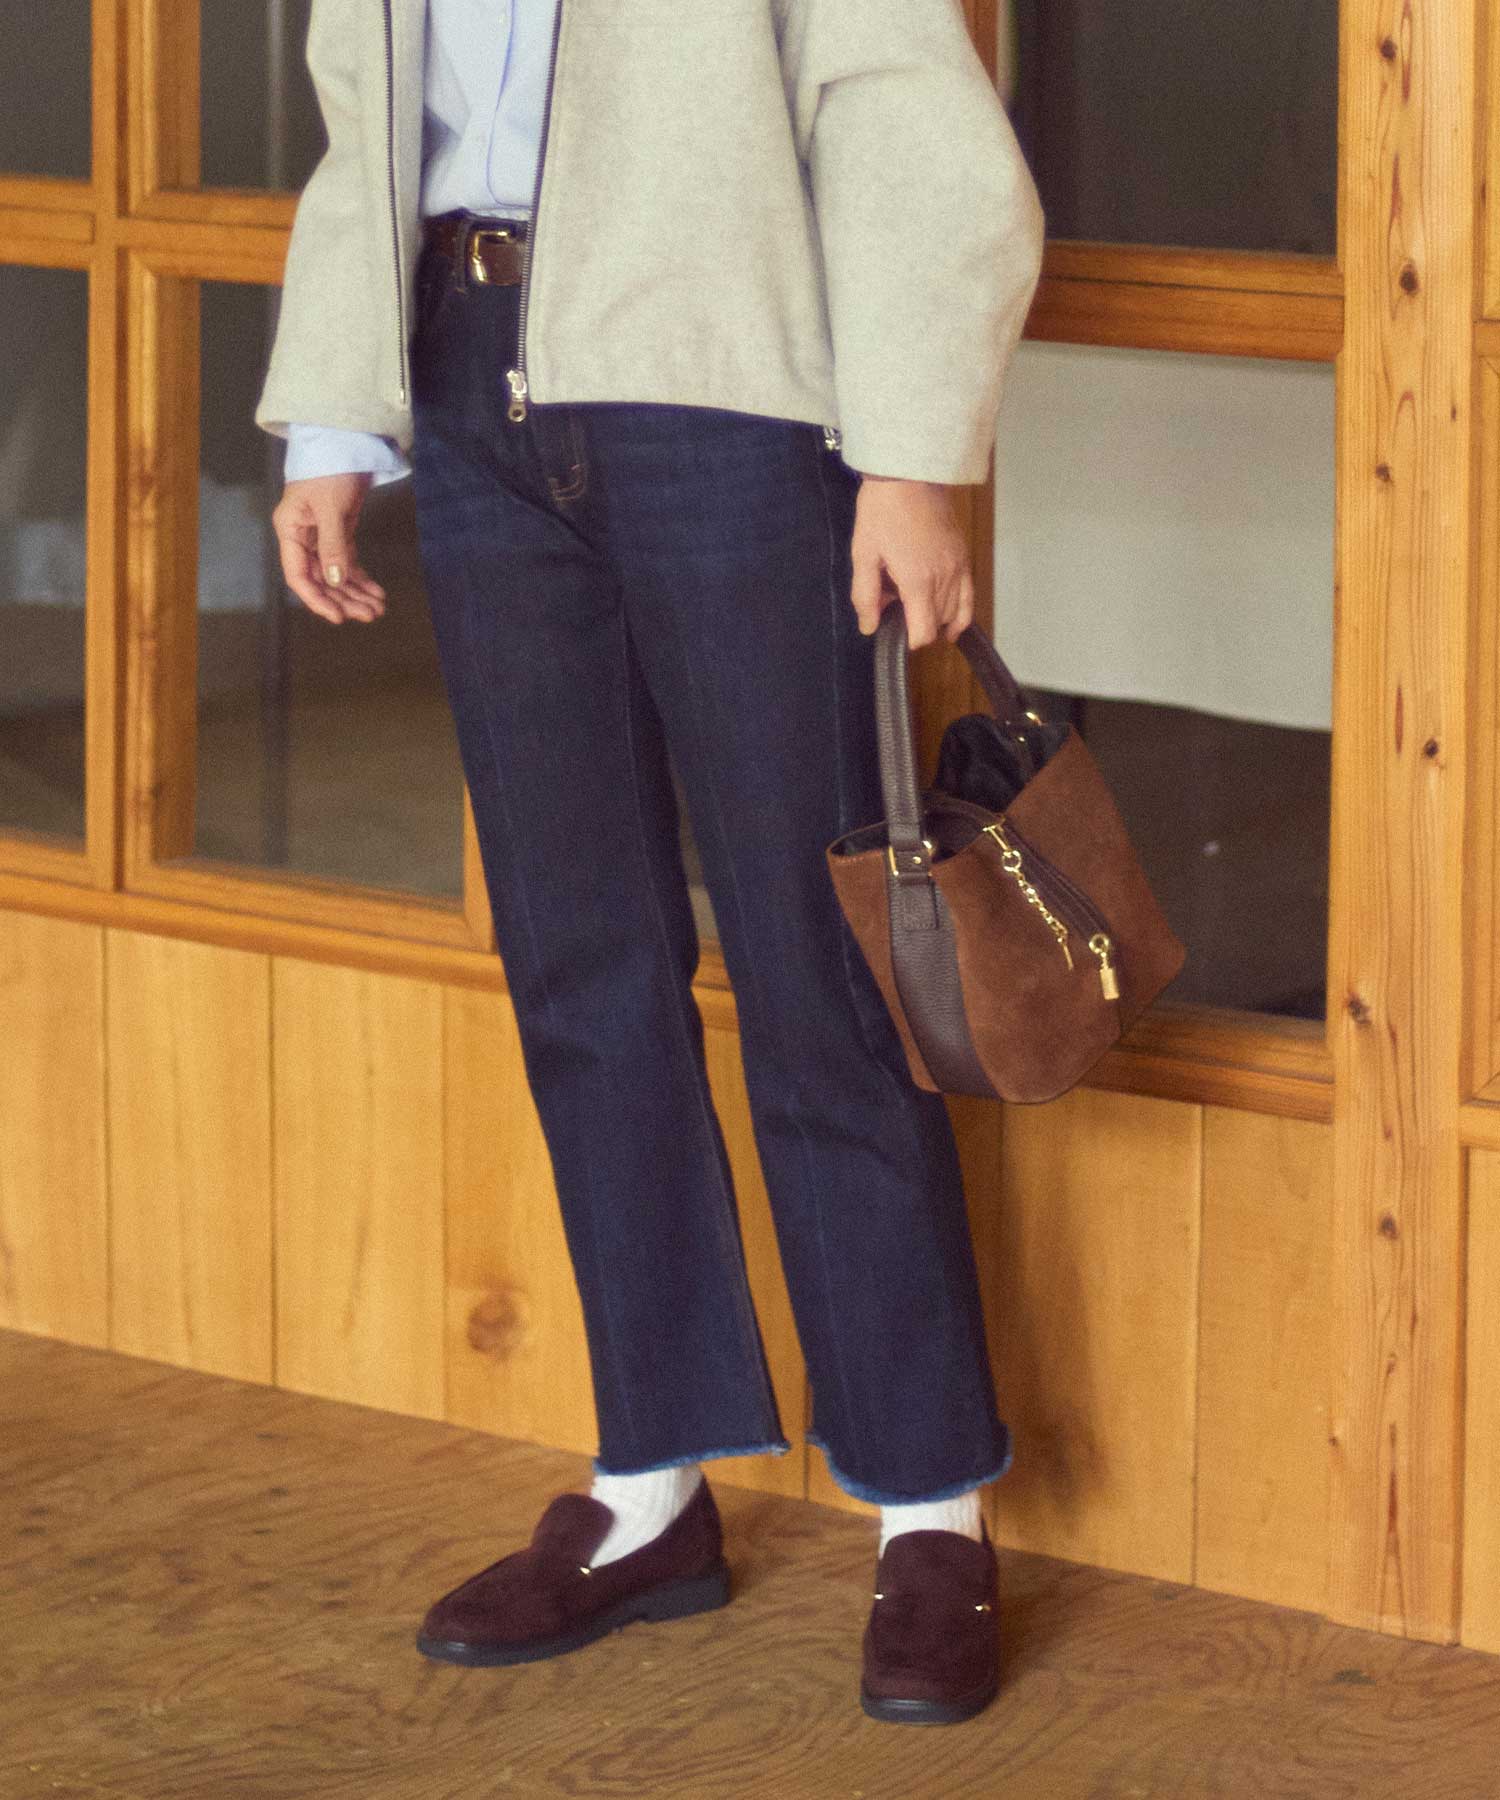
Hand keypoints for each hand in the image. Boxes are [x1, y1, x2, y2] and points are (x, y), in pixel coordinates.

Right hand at [272, 473, 387, 623]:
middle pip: (320, 579)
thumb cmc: (331, 467)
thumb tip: (335, 580)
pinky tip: (376, 593)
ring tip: (378, 609)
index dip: (317, 599)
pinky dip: (362, 579)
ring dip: (356, 593)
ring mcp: (320, 536)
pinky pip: (348, 562)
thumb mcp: (331, 507)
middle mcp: (302, 536)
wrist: (346, 441)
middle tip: (370, 615)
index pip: (298, 575)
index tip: (339, 617)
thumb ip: (333, 545)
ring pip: (336, 574)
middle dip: (345, 599)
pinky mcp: (339, 532)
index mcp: (290, 529)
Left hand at [849, 475, 974, 649]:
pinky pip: (970, 596)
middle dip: (918, 625)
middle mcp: (944, 578)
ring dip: (936, 619)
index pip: (924, 632)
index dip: (910, 641)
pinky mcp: (964, 556)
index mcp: (918, 581)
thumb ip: (865, 595)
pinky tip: (952, 626)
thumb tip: (870, 627)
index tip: (897, 635)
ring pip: (954, 612)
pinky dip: (961, 614)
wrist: (908, 474)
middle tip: (897, 610)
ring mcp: (958, 567)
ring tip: (917, 610)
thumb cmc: (881, 512)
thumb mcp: (863, 554)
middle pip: (938, 624)